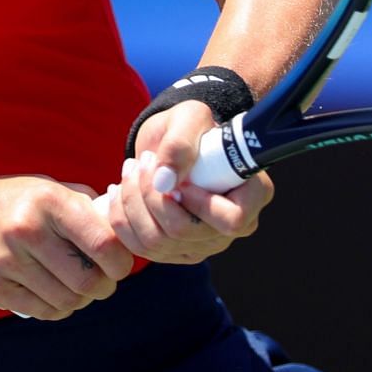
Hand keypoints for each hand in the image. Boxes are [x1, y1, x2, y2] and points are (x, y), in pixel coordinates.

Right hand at [0, 174, 135, 320]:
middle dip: (103, 287)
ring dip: (80, 300)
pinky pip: (41, 311)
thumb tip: (123, 228)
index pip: (103, 243)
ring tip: (77, 288)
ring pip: (66, 300)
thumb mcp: (44, 189)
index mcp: (48, 202)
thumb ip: (83, 206)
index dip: (121, 262)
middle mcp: (27, 230)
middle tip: (102, 282)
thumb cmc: (9, 203)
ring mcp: (7, 262)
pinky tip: (54, 296)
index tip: (119, 265)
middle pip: (87, 280)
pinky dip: (57, 308)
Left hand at [113, 100, 272, 263]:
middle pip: (183, 233)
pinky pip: (139, 248)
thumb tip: (164, 181)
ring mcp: (202, 244)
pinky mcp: (173, 252)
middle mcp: (230, 229)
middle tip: (142, 161)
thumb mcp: (189, 118)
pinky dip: (121, 218)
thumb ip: (180, 144)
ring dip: (132, 202)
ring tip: (130, 169)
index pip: (232, 220)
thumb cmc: (190, 128)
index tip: (179, 177)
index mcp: (251, 196)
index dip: (200, 203)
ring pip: (155, 242)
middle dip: (151, 195)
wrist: (171, 144)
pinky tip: (119, 191)